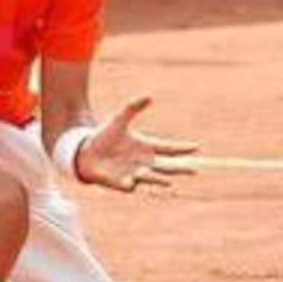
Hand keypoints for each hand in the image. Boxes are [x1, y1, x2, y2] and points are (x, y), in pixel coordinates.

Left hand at [75, 96, 197, 190]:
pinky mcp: (123, 184)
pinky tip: (133, 181)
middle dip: (181, 169)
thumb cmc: (104, 136)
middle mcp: (144, 162)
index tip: (196, 146)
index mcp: (146, 147)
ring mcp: (135, 174)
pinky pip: (132, 186)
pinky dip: (134, 184)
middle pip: (168, 167)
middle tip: (195, 170)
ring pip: (153, 178)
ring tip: (170, 180)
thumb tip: (150, 95)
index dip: (182, 148)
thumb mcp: (119, 119)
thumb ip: (133, 107)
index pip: (168, 148)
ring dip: (159, 179)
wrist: (85, 152)